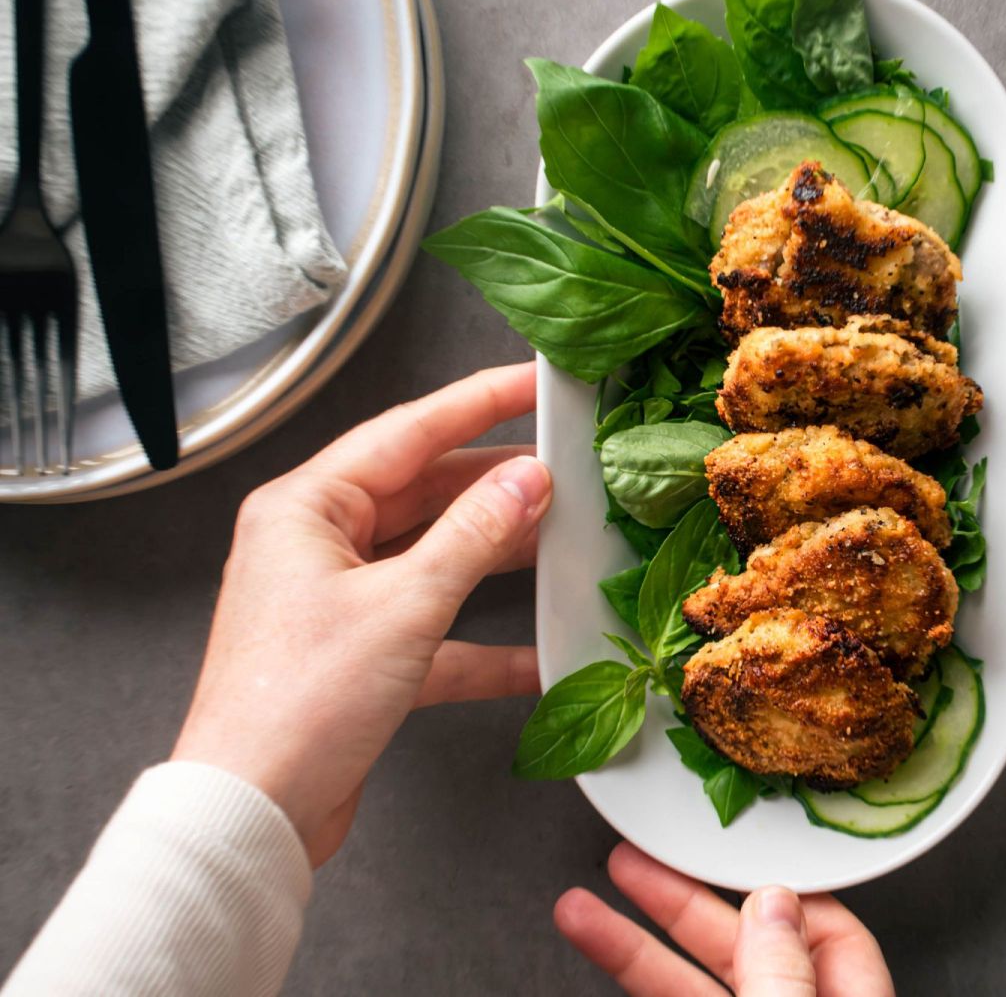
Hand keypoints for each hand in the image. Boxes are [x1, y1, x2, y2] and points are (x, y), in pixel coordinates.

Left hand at [172, 363, 551, 865]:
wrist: (252, 813)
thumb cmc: (300, 703)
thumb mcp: (404, 605)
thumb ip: (474, 535)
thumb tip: (528, 480)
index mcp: (305, 509)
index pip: (406, 432)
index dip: (477, 402)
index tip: (533, 382)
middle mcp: (314, 546)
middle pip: (421, 493)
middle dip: (493, 485)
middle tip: (562, 469)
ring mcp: (335, 602)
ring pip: (430, 558)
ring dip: (492, 556)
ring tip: (559, 540)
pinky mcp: (356, 658)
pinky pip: (431, 632)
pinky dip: (480, 641)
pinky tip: (537, 655)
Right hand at [554, 843, 893, 996]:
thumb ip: (784, 978)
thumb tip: (773, 907)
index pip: (833, 933)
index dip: (779, 889)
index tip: (724, 854)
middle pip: (745, 951)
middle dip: (681, 901)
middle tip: (630, 858)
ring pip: (693, 988)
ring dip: (634, 946)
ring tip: (577, 909)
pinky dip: (632, 978)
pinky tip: (600, 951)